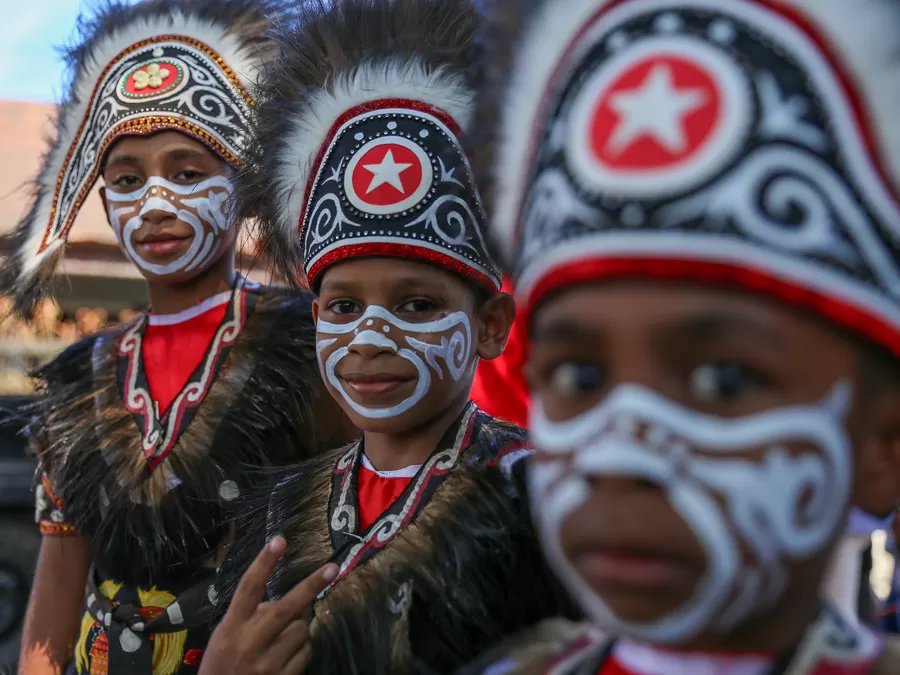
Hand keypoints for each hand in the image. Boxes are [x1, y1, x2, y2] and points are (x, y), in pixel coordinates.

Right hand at [199, 536, 337, 674]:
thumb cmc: (221, 666)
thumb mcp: (225, 637)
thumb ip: (249, 617)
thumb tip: (281, 602)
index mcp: (231, 627)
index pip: (248, 588)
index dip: (264, 563)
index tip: (279, 540)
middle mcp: (250, 643)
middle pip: (286, 607)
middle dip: (311, 585)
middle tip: (332, 568)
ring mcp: (268, 663)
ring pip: (301, 629)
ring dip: (298, 627)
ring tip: (282, 638)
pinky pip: (305, 652)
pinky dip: (301, 650)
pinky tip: (285, 657)